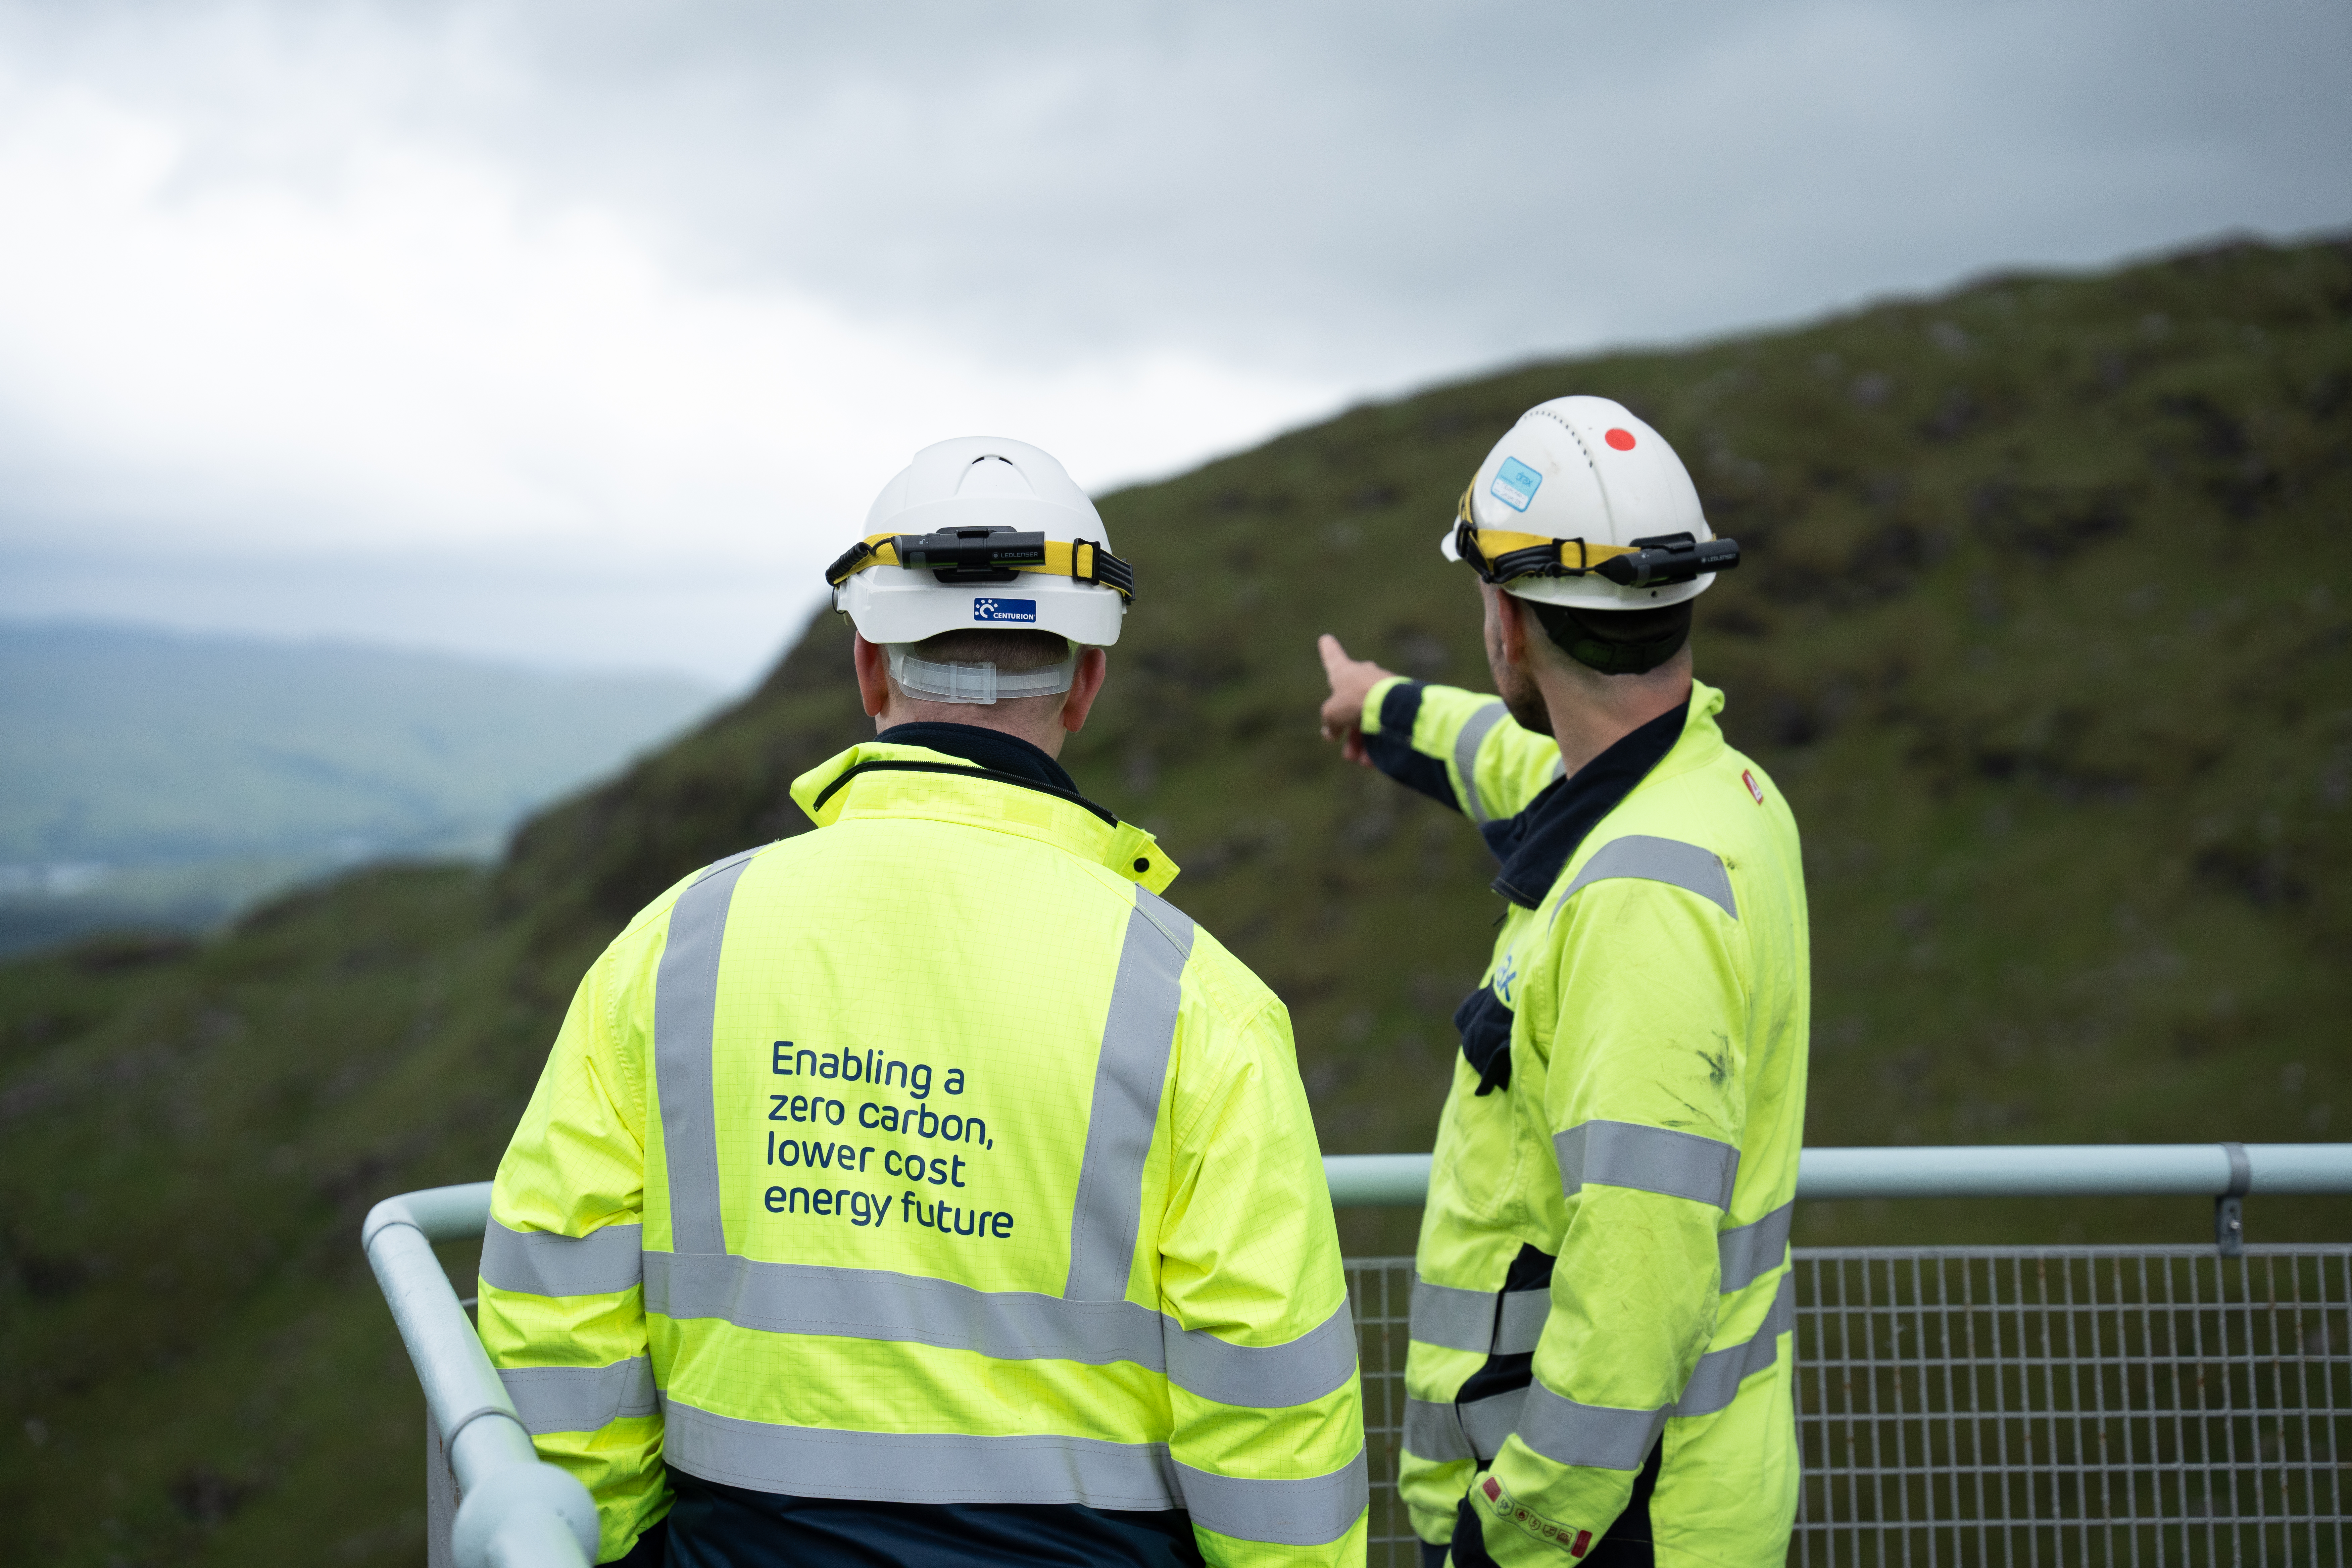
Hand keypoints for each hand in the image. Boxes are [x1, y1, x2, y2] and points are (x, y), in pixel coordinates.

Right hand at [1316, 634, 1395, 767]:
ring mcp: (1383, 688)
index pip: (1333, 656)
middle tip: (1348, 754)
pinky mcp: (1399, 701)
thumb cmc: (1354, 701)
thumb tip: (1332, 732)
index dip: (1328, 650)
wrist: (1390, 704)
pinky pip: (1385, 722)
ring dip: (1362, 742)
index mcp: (1345, 671)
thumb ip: (1330, 722)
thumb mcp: (1331, 713)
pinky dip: (1378, 741)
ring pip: (1369, 718)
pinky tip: (1373, 760)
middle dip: (1348, 732)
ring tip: (1360, 761)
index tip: (1326, 638)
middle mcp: (1365, 676)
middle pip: (1351, 704)